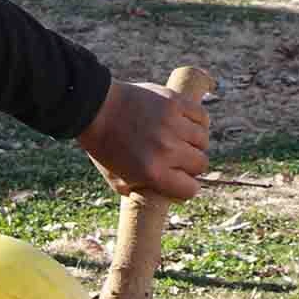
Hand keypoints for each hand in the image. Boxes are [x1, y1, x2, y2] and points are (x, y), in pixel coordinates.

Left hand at [78, 78, 210, 204]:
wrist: (95, 108)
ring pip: (203, 140)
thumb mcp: (115, 178)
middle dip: (192, 164)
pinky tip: (187, 123)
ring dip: (195, 141)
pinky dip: (198, 121)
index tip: (182, 180)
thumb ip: (137, 191)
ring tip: (182, 138)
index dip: (187, 186)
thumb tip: (162, 196)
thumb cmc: (104, 145)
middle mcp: (167, 150)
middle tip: (181, 157)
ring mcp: (173, 125)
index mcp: (153, 173)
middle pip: (201, 164)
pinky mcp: (175, 103)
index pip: (190, 189)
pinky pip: (202, 116)